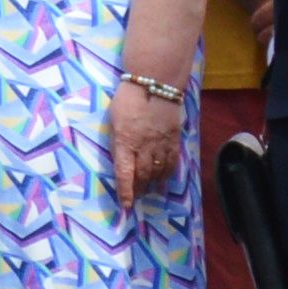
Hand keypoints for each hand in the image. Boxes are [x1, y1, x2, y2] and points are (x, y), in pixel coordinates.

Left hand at [106, 82, 183, 202]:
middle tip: (135, 198)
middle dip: (138, 190)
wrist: (155, 82)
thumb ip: (118, 140)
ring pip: (158, 171)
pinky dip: (168, 173)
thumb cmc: (128, 98)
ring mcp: (161, 143)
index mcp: (125, 141)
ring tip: (149, 191)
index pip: (125, 173)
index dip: (125, 192)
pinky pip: (172, 162)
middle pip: (143, 175)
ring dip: (152, 184)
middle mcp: (144, 146)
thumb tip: (120, 157)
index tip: (126, 206)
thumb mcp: (114, 119)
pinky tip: (164, 178)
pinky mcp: (173, 139)